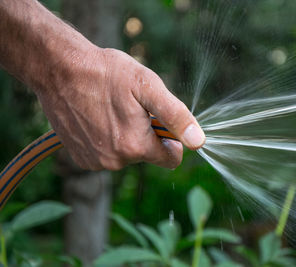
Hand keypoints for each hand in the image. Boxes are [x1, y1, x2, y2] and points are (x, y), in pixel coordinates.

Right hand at [35, 47, 204, 169]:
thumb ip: (176, 116)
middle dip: (146, 134)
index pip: (172, 159)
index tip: (159, 119)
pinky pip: (106, 154)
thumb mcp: (148, 87)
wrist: (59, 70)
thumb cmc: (106, 74)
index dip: (171, 139)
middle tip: (131, 108)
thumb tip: (198, 142)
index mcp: (136, 147)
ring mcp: (95, 162)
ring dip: (125, 136)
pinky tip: (96, 118)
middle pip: (148, 155)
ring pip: (126, 154)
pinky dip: (106, 139)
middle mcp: (115, 161)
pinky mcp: (80, 158)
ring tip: (111, 110)